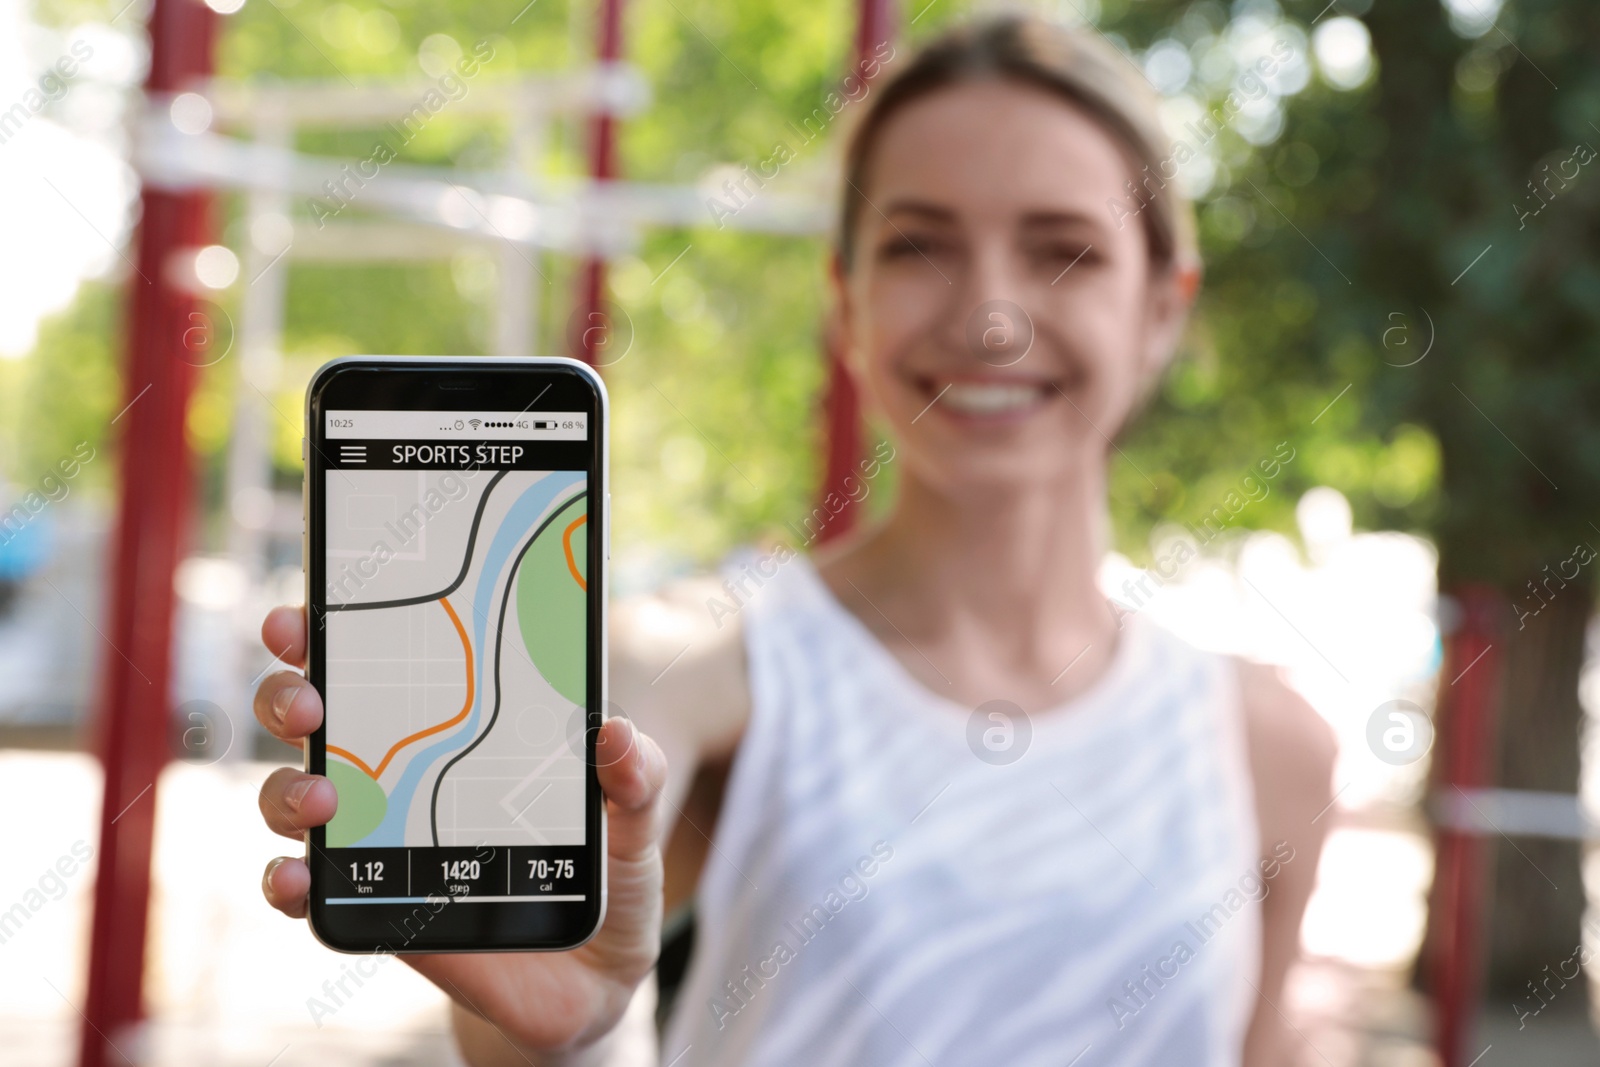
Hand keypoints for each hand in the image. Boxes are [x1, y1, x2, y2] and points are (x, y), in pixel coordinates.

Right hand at [254, 605, 667, 1053]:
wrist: (592, 978)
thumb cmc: (609, 877)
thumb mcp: (634, 824)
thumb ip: (635, 780)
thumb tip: (615, 733)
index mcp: (463, 724)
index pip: (390, 655)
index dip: (339, 622)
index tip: (312, 607)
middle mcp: (403, 770)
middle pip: (318, 712)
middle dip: (292, 692)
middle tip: (311, 701)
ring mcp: (378, 837)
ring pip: (294, 794)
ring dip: (287, 789)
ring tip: (322, 801)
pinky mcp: (371, 904)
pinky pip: (304, 888)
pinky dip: (284, 880)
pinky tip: (296, 878)